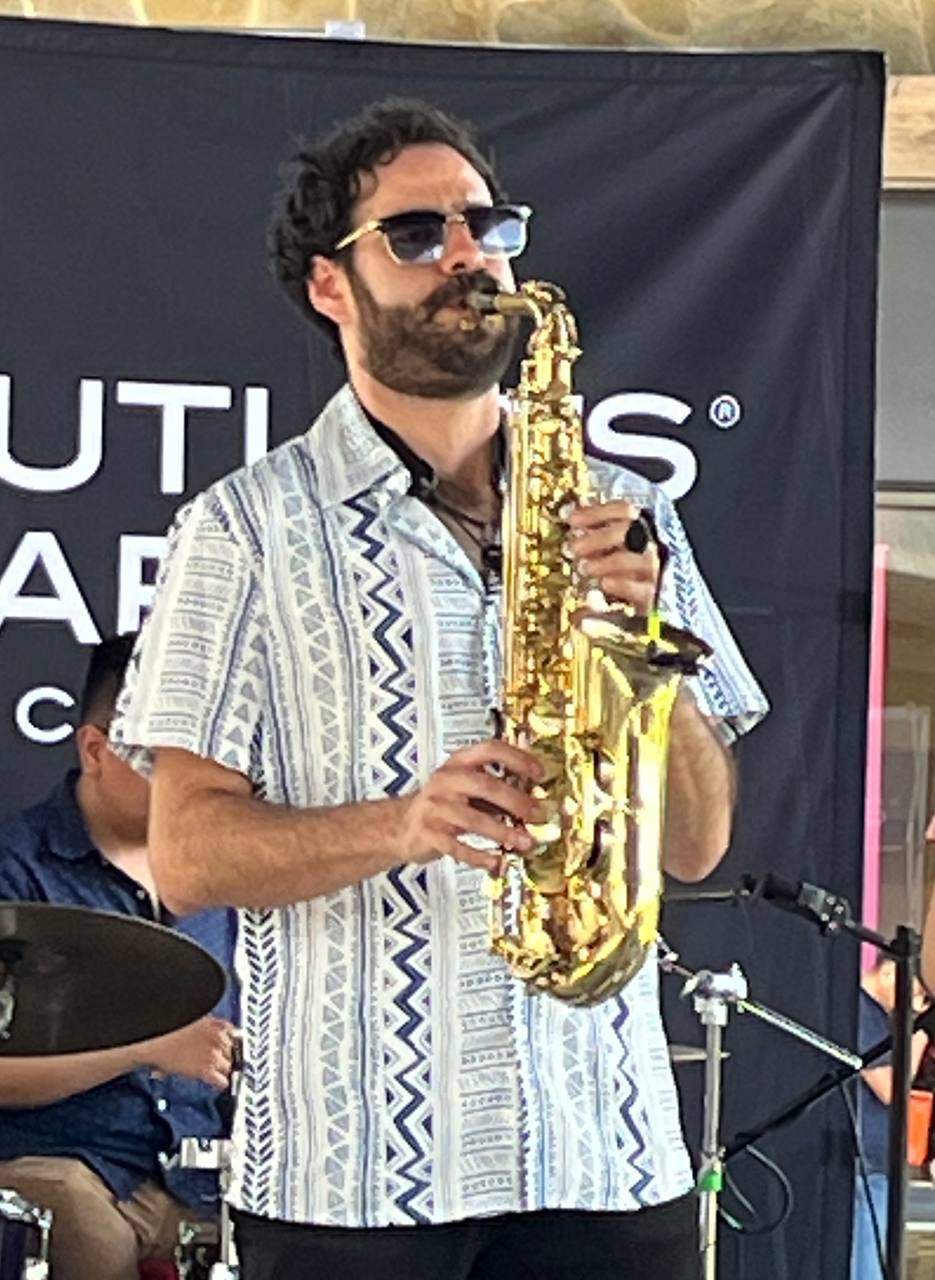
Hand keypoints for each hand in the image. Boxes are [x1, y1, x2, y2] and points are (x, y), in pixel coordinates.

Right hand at [144, 1016, 235, 1088]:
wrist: (155, 1043)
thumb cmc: (169, 1033)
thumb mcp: (196, 1021)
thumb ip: (212, 1025)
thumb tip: (226, 1032)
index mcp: (216, 1025)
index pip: (235, 1035)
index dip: (230, 1044)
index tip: (231, 1049)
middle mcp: (218, 1038)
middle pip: (232, 1052)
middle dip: (225, 1057)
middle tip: (218, 1062)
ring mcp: (213, 1055)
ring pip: (228, 1067)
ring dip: (223, 1070)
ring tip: (215, 1072)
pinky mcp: (205, 1070)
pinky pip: (222, 1081)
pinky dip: (221, 1084)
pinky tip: (218, 1084)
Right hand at [395, 740, 545, 871]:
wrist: (402, 826)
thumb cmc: (444, 804)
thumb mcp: (466, 787)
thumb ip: (496, 787)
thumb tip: (537, 796)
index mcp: (458, 762)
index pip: (489, 749)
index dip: (516, 758)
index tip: (540, 773)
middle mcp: (445, 780)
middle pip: (484, 785)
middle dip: (515, 801)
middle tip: (540, 814)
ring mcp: (434, 806)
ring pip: (472, 819)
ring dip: (503, 832)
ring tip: (526, 843)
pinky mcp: (427, 833)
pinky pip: (456, 847)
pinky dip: (479, 856)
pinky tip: (497, 862)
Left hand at [568, 499, 660, 612]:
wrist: (656, 597)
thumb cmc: (627, 567)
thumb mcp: (613, 545)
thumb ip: (595, 529)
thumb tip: (568, 513)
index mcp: (640, 526)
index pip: (623, 510)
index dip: (596, 512)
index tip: (571, 520)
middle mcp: (650, 544)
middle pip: (628, 532)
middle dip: (598, 538)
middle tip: (574, 548)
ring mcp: (654, 569)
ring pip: (636, 560)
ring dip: (607, 563)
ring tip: (585, 568)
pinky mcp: (654, 595)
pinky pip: (642, 589)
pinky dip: (623, 585)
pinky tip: (604, 583)